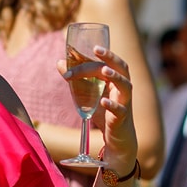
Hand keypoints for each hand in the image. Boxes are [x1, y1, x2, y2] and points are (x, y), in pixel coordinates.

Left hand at [59, 45, 135, 166]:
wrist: (116, 138)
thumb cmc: (103, 111)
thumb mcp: (87, 93)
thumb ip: (76, 78)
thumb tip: (60, 62)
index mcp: (115, 79)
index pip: (107, 61)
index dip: (95, 54)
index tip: (77, 48)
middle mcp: (122, 88)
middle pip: (121, 67)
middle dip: (110, 57)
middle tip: (96, 49)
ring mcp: (124, 102)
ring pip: (126, 85)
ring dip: (116, 77)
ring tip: (105, 70)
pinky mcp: (122, 118)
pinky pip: (120, 110)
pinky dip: (112, 105)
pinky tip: (103, 102)